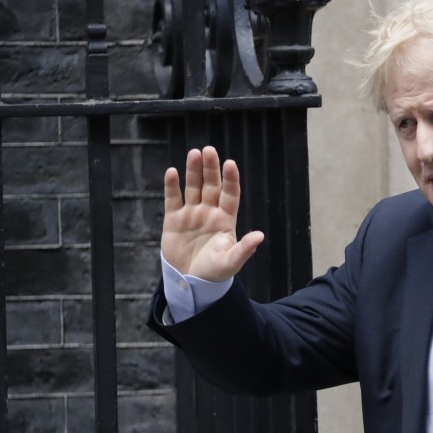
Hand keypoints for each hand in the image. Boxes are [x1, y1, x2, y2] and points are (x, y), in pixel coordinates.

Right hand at [162, 145, 263, 280]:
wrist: (191, 282)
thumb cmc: (215, 273)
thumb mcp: (231, 262)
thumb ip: (244, 249)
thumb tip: (260, 236)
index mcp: (226, 220)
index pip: (230, 194)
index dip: (230, 179)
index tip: (230, 164)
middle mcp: (210, 212)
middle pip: (211, 185)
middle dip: (211, 168)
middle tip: (209, 150)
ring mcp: (191, 214)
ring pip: (193, 187)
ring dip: (193, 171)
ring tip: (194, 154)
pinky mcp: (174, 219)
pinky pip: (172, 199)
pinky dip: (172, 186)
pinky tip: (172, 172)